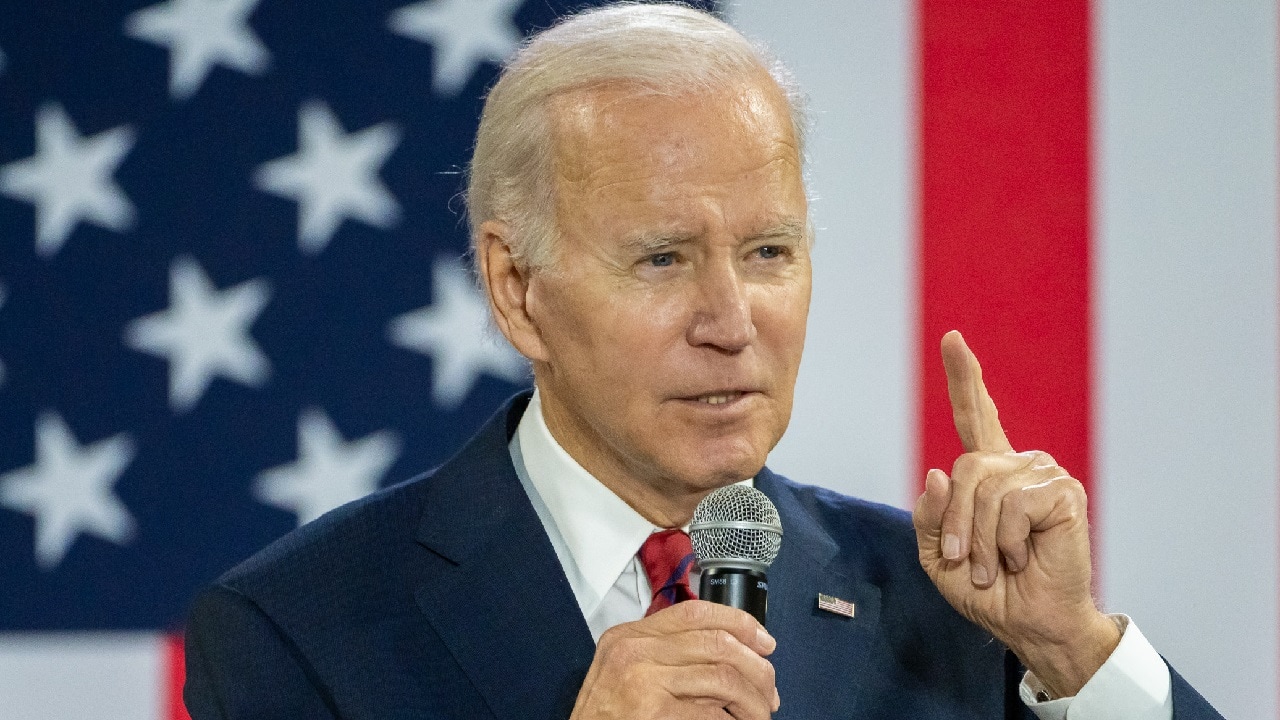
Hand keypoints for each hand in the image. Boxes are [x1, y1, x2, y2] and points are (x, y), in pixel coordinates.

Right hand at [570, 600, 779, 719]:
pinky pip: (713, 714)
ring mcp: (641, 681)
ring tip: (760, 716)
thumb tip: (735, 651)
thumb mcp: (627, 673)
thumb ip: (668, 655)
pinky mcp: (652, 713)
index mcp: (628, 636)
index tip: (765, 642)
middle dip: (756, 668)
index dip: (740, 622)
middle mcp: (633, 651)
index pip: (695, 612)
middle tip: (769, 693)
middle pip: (716, 643)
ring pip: (723, 677)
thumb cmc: (609, 719)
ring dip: (752, 701)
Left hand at [912, 330, 1119, 697]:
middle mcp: (1018, 465)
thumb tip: (936, 474)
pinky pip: (1012, 505)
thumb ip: (930, 517)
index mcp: (989, 474)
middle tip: (965, 561)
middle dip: (956, 522)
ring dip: (980, 539)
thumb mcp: (939, 557)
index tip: (952, 339)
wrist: (1031, 624)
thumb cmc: (989, 592)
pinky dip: (1006, 541)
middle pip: (965, 468)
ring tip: (996, 566)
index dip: (964, 378)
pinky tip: (1022, 557)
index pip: (974, 416)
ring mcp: (1044, 474)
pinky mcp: (1063, 492)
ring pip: (984, 488)